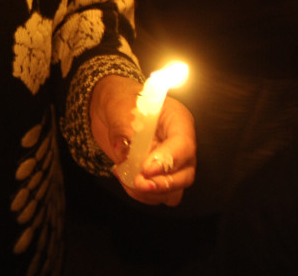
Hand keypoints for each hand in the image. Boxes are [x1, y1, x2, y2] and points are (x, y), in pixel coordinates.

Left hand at [89, 75, 196, 205]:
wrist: (111, 110)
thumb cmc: (121, 102)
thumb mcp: (119, 110)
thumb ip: (123, 132)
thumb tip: (124, 154)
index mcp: (178, 120)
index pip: (183, 145)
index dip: (167, 160)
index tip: (145, 169)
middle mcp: (180, 145)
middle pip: (186, 174)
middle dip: (162, 183)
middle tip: (138, 182)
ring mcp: (173, 164)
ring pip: (175, 190)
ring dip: (151, 193)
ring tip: (127, 179)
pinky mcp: (160, 177)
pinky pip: (159, 196)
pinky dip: (143, 195)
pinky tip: (125, 180)